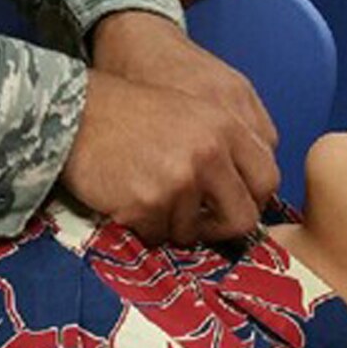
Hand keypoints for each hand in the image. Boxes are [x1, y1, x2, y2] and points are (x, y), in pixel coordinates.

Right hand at [65, 14, 278, 242]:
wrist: (79, 112)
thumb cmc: (134, 114)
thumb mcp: (193, 113)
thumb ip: (227, 148)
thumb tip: (252, 197)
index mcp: (225, 126)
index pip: (268, 179)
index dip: (252, 199)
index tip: (233, 204)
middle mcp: (209, 152)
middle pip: (242, 218)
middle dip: (220, 227)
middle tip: (198, 221)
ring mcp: (179, 180)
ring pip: (192, 232)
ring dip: (170, 222)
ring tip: (147, 190)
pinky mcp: (148, 203)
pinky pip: (157, 235)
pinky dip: (143, 224)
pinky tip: (127, 195)